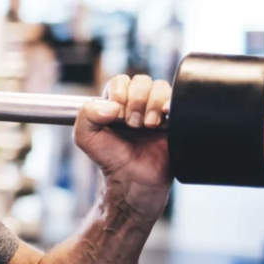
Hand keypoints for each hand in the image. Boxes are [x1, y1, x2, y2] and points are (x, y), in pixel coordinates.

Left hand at [75, 75, 171, 218]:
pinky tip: (165, 115)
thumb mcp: (85, 137)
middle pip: (142, 81)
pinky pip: (178, 100)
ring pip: (160, 87)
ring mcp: (157, 111)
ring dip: (152, 104)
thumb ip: (86, 114)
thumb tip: (111, 105)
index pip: (120, 81)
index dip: (119, 94)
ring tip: (148, 126)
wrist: (133, 181)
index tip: (117, 115)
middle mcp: (137, 103)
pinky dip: (170, 103)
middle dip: (136, 101)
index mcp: (116, 102)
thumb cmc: (110, 159)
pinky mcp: (174, 121)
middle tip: (133, 124)